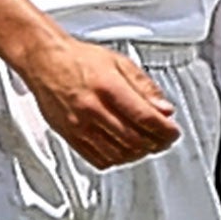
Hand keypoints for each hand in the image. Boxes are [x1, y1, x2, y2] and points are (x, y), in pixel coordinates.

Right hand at [15, 34, 178, 168]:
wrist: (46, 62)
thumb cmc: (80, 59)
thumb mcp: (121, 63)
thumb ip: (145, 88)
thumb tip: (165, 109)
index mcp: (108, 88)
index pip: (144, 118)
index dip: (165, 130)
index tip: (173, 132)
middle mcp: (92, 109)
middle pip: (133, 140)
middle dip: (156, 143)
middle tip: (165, 140)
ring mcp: (78, 126)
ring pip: (117, 153)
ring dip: (138, 154)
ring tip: (148, 145)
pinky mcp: (69, 136)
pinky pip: (97, 159)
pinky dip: (117, 159)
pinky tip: (125, 151)